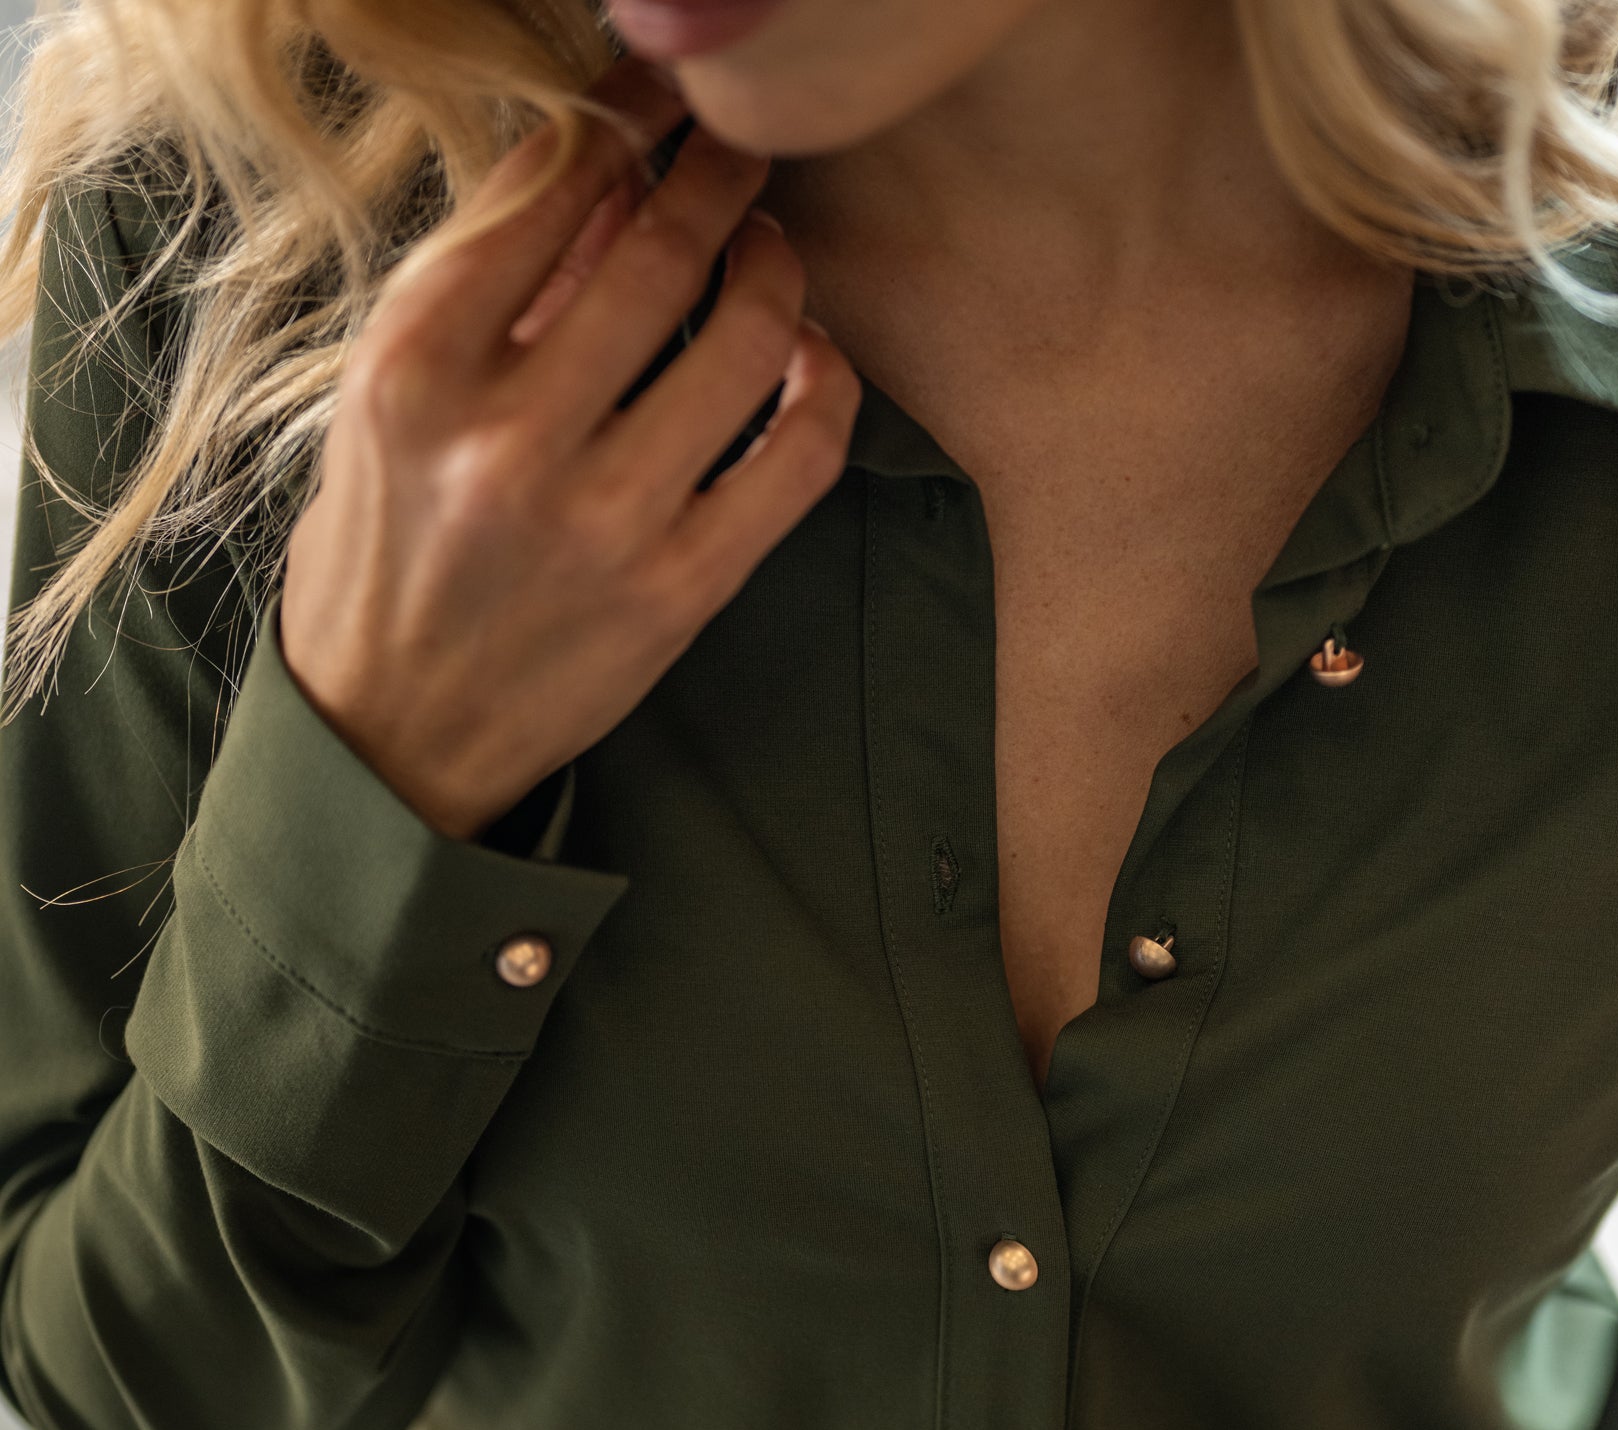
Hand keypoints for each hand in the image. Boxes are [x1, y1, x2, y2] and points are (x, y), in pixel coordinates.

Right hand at [278, 56, 860, 839]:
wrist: (392, 733)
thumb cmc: (382, 551)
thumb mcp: (386, 401)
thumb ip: (491, 293)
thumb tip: (610, 181)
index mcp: (416, 369)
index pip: (548, 192)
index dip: (624, 120)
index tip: (661, 98)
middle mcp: (509, 440)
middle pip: (659, 251)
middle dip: (718, 173)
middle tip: (740, 151)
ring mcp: (604, 522)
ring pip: (745, 342)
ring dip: (777, 268)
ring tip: (769, 250)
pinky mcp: (679, 591)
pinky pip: (797, 460)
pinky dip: (827, 387)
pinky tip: (813, 356)